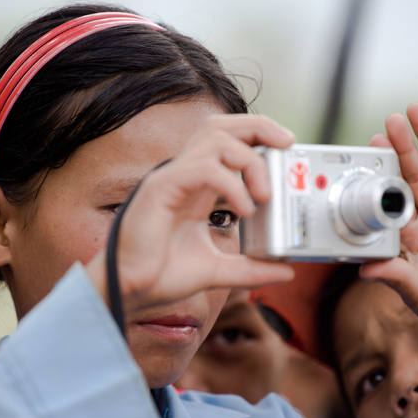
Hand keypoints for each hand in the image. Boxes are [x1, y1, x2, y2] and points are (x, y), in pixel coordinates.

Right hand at [108, 115, 295, 308]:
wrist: (129, 291)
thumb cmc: (162, 275)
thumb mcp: (219, 270)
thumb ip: (252, 268)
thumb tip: (286, 272)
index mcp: (197, 186)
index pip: (229, 141)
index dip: (258, 135)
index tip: (287, 148)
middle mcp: (185, 175)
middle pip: (221, 125)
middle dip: (259, 126)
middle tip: (287, 143)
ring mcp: (172, 178)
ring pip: (216, 139)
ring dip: (250, 161)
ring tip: (264, 196)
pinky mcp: (161, 189)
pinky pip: (204, 169)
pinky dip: (231, 184)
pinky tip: (243, 210)